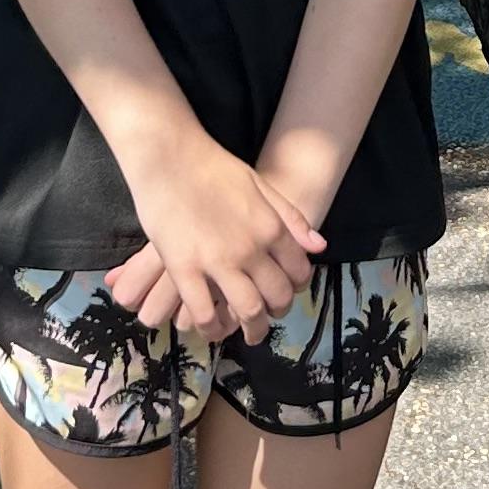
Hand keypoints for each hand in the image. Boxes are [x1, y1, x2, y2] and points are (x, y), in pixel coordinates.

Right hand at [105, 134, 324, 341]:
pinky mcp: (183, 268)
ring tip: (248, 333)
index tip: (286, 293)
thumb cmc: (213, 166)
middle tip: (269, 318)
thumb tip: (319, 247)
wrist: (169, 154)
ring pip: (246, 310)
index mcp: (271, 227)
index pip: (298, 271)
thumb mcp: (261, 185)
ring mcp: (217, 260)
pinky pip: (203, 312)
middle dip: (277, 313)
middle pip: (276, 296)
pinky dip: (212, 328)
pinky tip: (212, 328)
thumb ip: (291, 217)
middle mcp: (251, 248)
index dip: (296, 288)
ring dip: (252, 329)